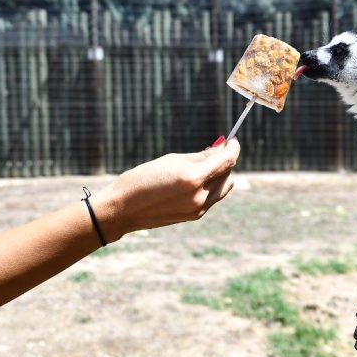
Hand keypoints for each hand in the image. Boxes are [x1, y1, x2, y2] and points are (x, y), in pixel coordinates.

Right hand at [96, 138, 239, 239]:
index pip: (226, 161)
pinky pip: (213, 198)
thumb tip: (221, 149)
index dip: (233, 148)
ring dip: (221, 174)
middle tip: (218, 148)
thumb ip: (199, 157)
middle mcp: (199, 196)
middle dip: (226, 160)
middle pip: (227, 174)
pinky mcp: (194, 217)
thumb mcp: (171, 160)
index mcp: (192, 178)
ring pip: (223, 188)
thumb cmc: (143, 178)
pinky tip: (200, 178)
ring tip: (208, 164)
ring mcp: (198, 209)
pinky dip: (212, 186)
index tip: (232, 140)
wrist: (123, 209)